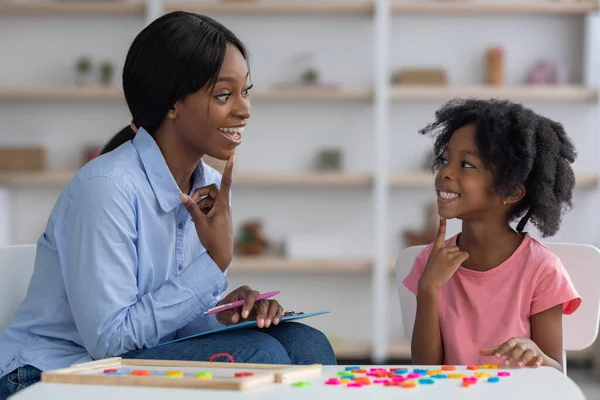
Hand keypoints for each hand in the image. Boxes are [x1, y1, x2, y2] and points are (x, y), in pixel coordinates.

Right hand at [180, 155, 233, 270]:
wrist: (221, 256)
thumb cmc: (213, 239)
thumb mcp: (199, 223)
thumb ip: (191, 208)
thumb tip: (181, 195)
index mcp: (223, 205)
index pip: (226, 182)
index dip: (228, 169)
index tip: (232, 156)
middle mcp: (224, 206)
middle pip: (212, 191)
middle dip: (200, 194)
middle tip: (191, 202)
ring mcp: (223, 212)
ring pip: (209, 200)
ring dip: (200, 205)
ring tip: (196, 218)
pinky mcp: (220, 218)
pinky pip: (210, 208)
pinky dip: (202, 211)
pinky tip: (198, 222)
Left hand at [215, 286, 283, 327]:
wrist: (229, 314)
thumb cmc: (226, 311)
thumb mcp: (221, 313)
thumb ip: (227, 315)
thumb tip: (236, 317)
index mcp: (243, 292)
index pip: (249, 294)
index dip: (248, 304)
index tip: (244, 316)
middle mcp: (255, 296)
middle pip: (263, 301)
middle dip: (262, 313)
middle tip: (260, 325)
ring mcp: (262, 302)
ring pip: (273, 303)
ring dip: (272, 314)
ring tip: (267, 325)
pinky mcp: (268, 309)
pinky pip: (277, 309)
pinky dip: (278, 315)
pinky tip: (275, 322)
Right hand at [418, 217, 468, 292]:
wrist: (429, 281)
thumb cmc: (432, 272)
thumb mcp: (434, 260)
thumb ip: (443, 253)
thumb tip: (458, 251)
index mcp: (436, 248)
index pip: (439, 234)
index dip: (441, 225)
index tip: (442, 216)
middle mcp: (442, 249)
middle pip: (455, 247)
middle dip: (455, 255)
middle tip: (446, 264)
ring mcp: (447, 254)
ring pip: (460, 252)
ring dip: (458, 259)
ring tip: (448, 267)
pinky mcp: (453, 260)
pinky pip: (464, 255)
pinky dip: (463, 259)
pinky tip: (455, 266)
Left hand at [480, 337, 544, 367]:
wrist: (536, 354)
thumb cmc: (518, 350)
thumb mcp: (507, 350)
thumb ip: (495, 350)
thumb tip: (480, 351)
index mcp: (516, 341)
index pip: (508, 343)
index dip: (502, 349)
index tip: (496, 357)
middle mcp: (524, 344)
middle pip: (519, 347)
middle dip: (512, 355)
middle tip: (505, 363)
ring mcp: (533, 350)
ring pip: (529, 353)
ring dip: (524, 359)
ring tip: (518, 366)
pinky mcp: (540, 357)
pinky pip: (540, 358)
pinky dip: (538, 361)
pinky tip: (535, 365)